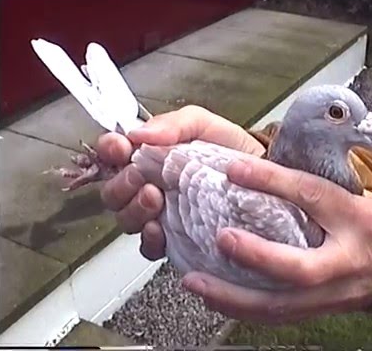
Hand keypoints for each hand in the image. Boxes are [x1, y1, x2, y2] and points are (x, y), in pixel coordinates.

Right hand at [96, 105, 264, 259]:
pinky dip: (149, 239)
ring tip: (156, 198)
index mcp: (150, 157)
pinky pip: (149, 247)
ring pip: (126, 219)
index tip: (119, 148)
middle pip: (113, 192)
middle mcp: (148, 186)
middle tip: (142, 177)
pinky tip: (158, 229)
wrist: (263, 180)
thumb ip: (173, 125)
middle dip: (122, 184)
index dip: (109, 150)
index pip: (115, 154)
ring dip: (134, 209)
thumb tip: (139, 133)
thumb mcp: (204, 125)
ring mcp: (160, 214)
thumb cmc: (231, 151)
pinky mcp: (175, 239)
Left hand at [181, 154, 371, 323]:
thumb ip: (310, 187)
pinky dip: (241, 310)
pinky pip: (276, 317)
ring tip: (196, 282)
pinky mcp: (318, 312)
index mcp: (355, 217)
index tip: (233, 168)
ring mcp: (333, 294)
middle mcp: (346, 260)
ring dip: (235, 297)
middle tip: (221, 239)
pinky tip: (214, 299)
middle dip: (258, 256)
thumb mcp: (351, 194)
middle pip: (301, 267)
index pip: (311, 195)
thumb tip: (256, 168)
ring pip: (282, 305)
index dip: (272, 181)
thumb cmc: (368, 221)